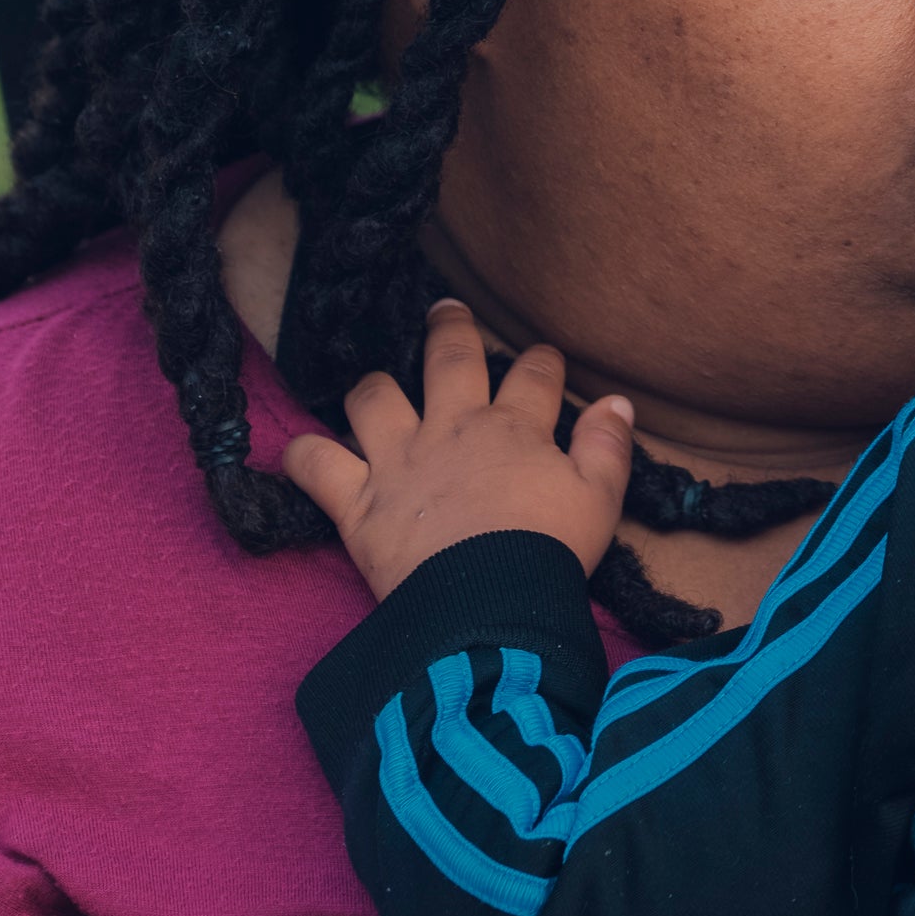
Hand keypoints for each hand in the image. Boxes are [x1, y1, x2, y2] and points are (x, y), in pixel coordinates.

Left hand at [284, 299, 637, 600]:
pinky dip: (302, 456)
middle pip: (449, 359)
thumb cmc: (548, 552)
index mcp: (513, 428)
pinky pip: (317, 467)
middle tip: (445, 310)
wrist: (487, 605)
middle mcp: (452, 429)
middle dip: (450, 329)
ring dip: (374, 388)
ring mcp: (400, 461)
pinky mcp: (358, 503)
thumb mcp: (599, 499)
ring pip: (376, 400)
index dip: (541, 361)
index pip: (533, 375)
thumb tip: (617, 403)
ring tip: (374, 385)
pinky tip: (296, 449)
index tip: (543, 358)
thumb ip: (608, 446)